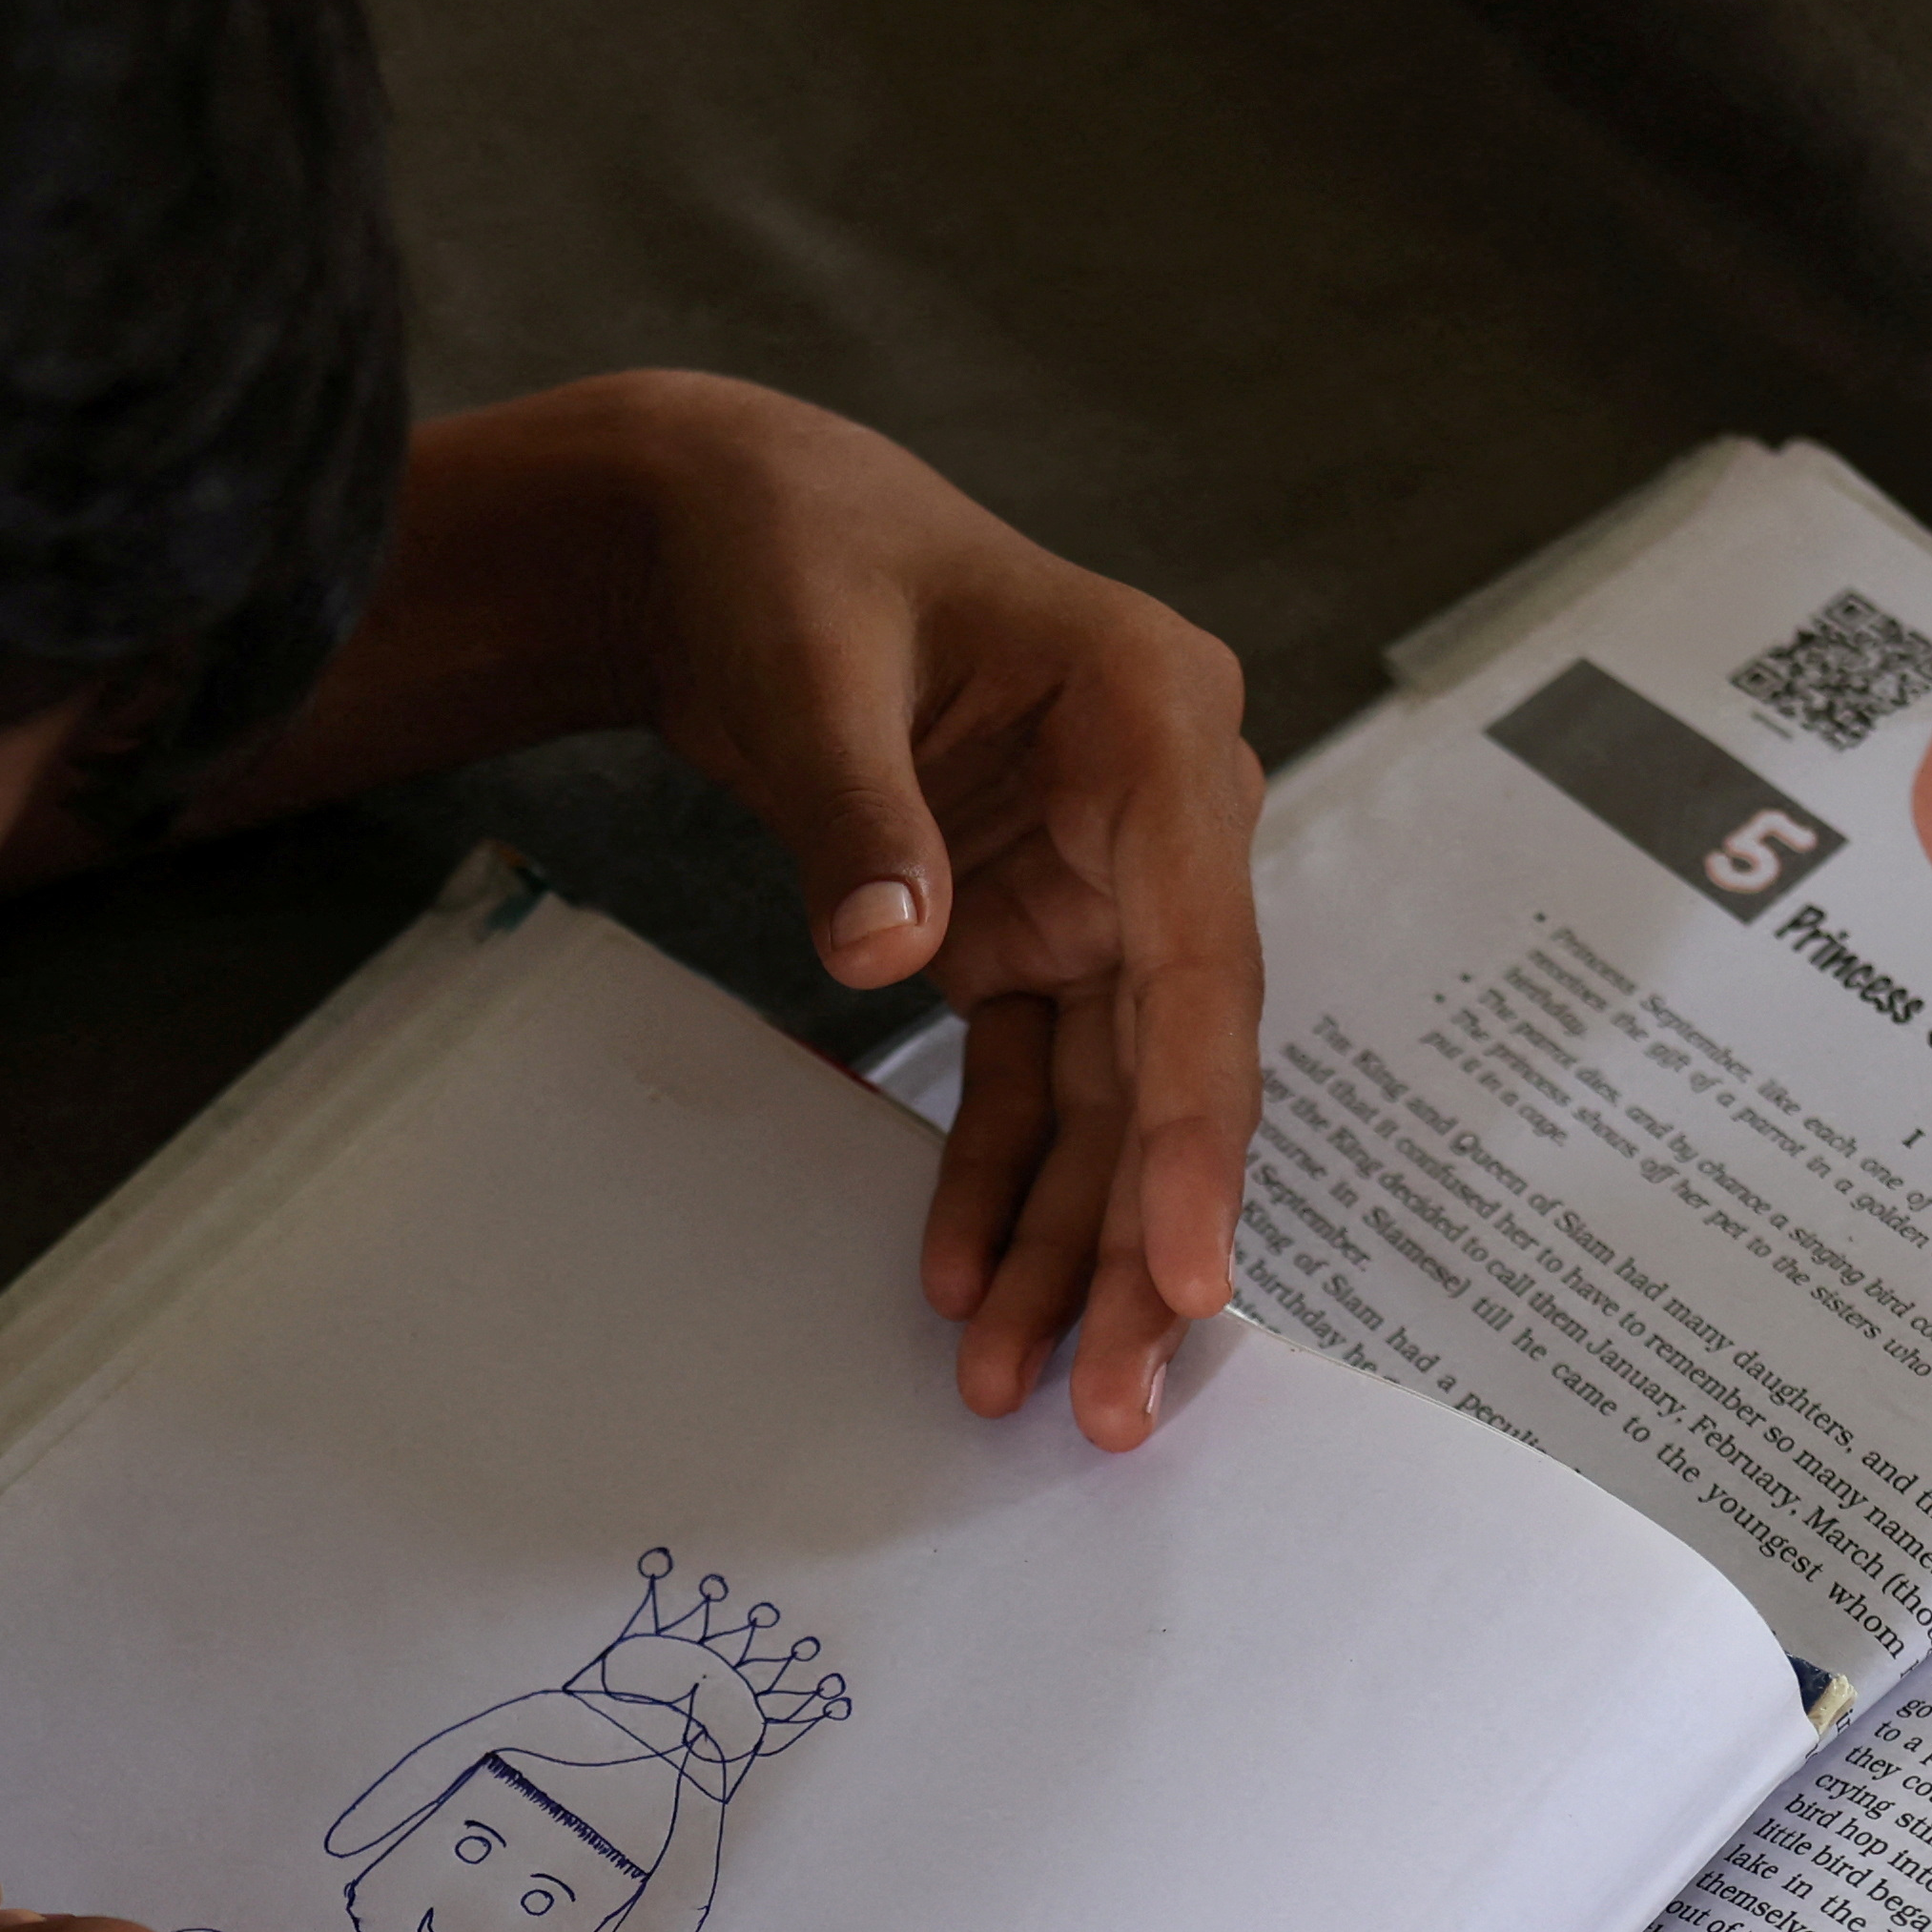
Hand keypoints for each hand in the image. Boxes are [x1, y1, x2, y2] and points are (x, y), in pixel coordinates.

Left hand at [605, 385, 1262, 1450]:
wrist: (729, 533)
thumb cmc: (792, 560)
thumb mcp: (809, 669)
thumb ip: (858, 816)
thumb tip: (892, 951)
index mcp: (1158, 724)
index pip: (1202, 961)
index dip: (1198, 1131)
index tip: (1190, 1271)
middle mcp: (1166, 820)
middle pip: (1179, 1064)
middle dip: (1146, 1238)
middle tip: (1115, 1398)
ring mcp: (1106, 888)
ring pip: (1115, 1104)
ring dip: (1073, 1246)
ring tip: (1025, 1385)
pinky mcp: (1033, 934)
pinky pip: (1034, 1090)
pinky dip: (999, 1187)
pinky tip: (967, 1289)